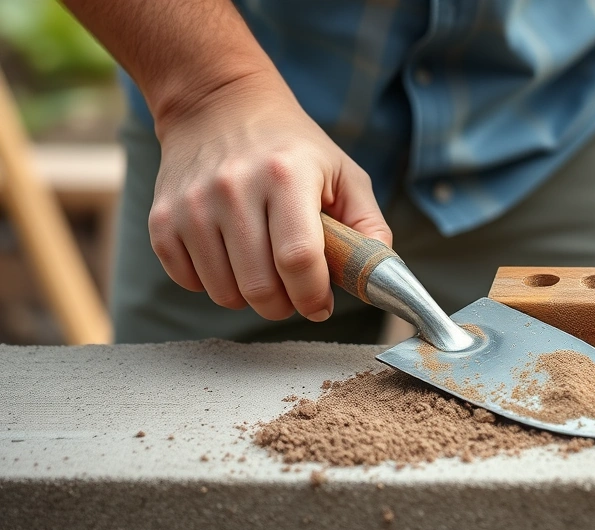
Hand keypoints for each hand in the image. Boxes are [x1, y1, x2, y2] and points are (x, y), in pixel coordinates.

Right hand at [148, 74, 390, 321]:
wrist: (218, 105)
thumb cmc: (293, 148)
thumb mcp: (344, 173)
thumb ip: (369, 227)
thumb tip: (378, 279)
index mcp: (286, 176)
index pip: (298, 260)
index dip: (313, 296)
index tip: (321, 304)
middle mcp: (233, 188)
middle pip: (260, 287)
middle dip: (285, 305)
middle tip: (294, 291)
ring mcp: (192, 205)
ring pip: (224, 293)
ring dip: (249, 297)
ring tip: (264, 270)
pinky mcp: (162, 219)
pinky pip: (189, 282)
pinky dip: (213, 283)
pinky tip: (230, 257)